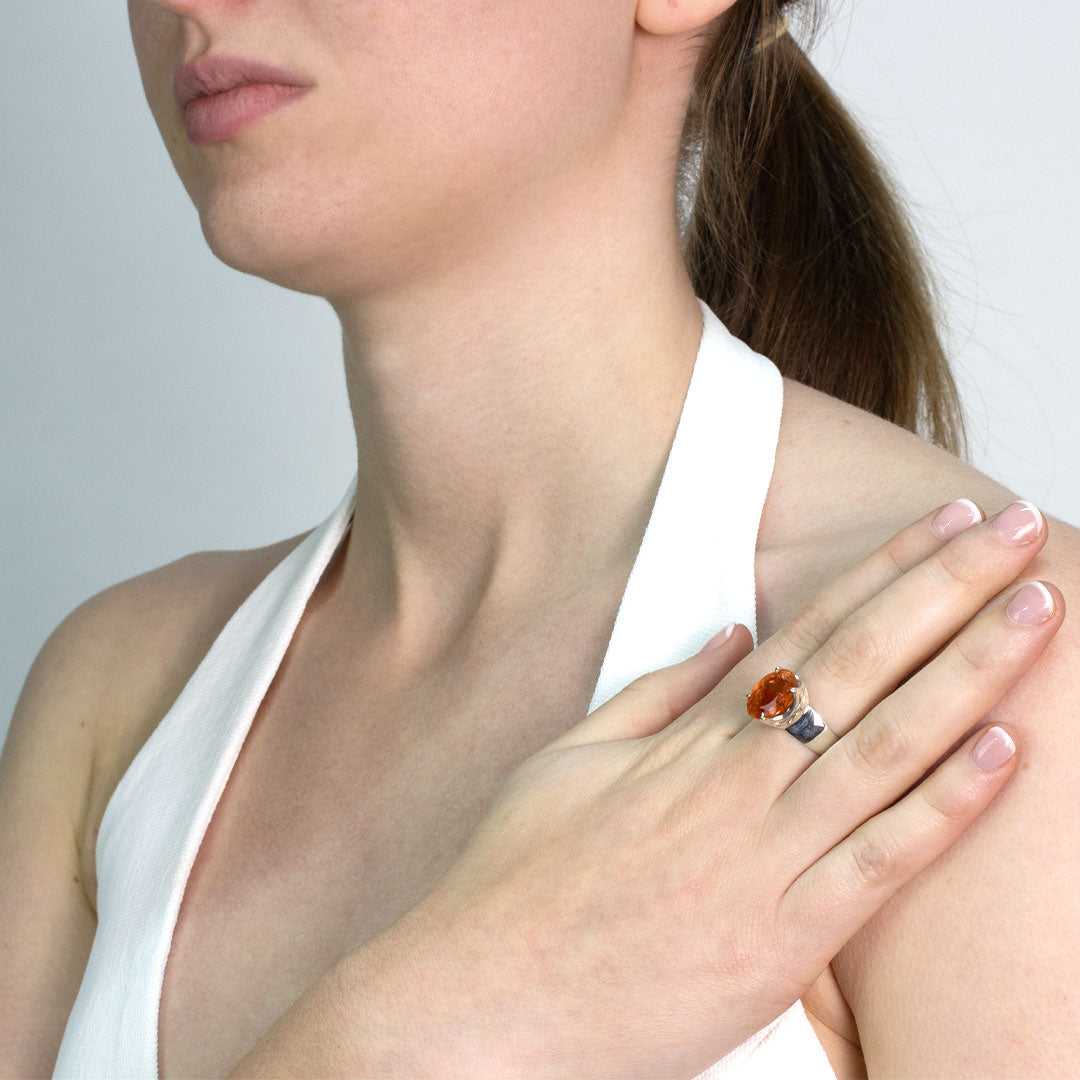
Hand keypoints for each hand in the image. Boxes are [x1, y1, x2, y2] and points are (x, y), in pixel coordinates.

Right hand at [398, 498, 1060, 1077]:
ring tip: (1036, 608)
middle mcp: (736, 783)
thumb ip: (655, 694)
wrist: (479, 1002)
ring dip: (972, 669)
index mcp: (687, 738)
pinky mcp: (781, 944)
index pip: (808, 631)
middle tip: (1016, 530)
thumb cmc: (513, 880)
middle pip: (862, 664)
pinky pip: (880, 862)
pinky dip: (947, 804)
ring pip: (888, 744)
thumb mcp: (567, 760)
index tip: (942, 527)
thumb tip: (729, 636)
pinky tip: (1007, 750)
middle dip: (949, 589)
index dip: (884, 572)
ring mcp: (764, 860)